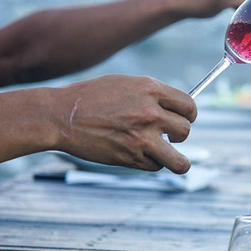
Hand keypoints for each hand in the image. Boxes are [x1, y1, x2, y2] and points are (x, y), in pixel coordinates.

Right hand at [52, 74, 197, 173]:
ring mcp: (141, 137)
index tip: (183, 118)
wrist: (61, 115)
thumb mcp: (126, 84)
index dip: (188, 114)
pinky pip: (155, 166)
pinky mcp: (129, 157)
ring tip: (173, 158)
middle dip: (180, 134)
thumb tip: (174, 108)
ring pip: (179, 160)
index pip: (189, 105)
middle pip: (186, 130)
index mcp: (151, 89)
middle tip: (168, 135)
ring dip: (179, 161)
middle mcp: (150, 112)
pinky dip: (151, 163)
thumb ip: (152, 94)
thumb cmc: (91, 97)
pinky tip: (141, 155)